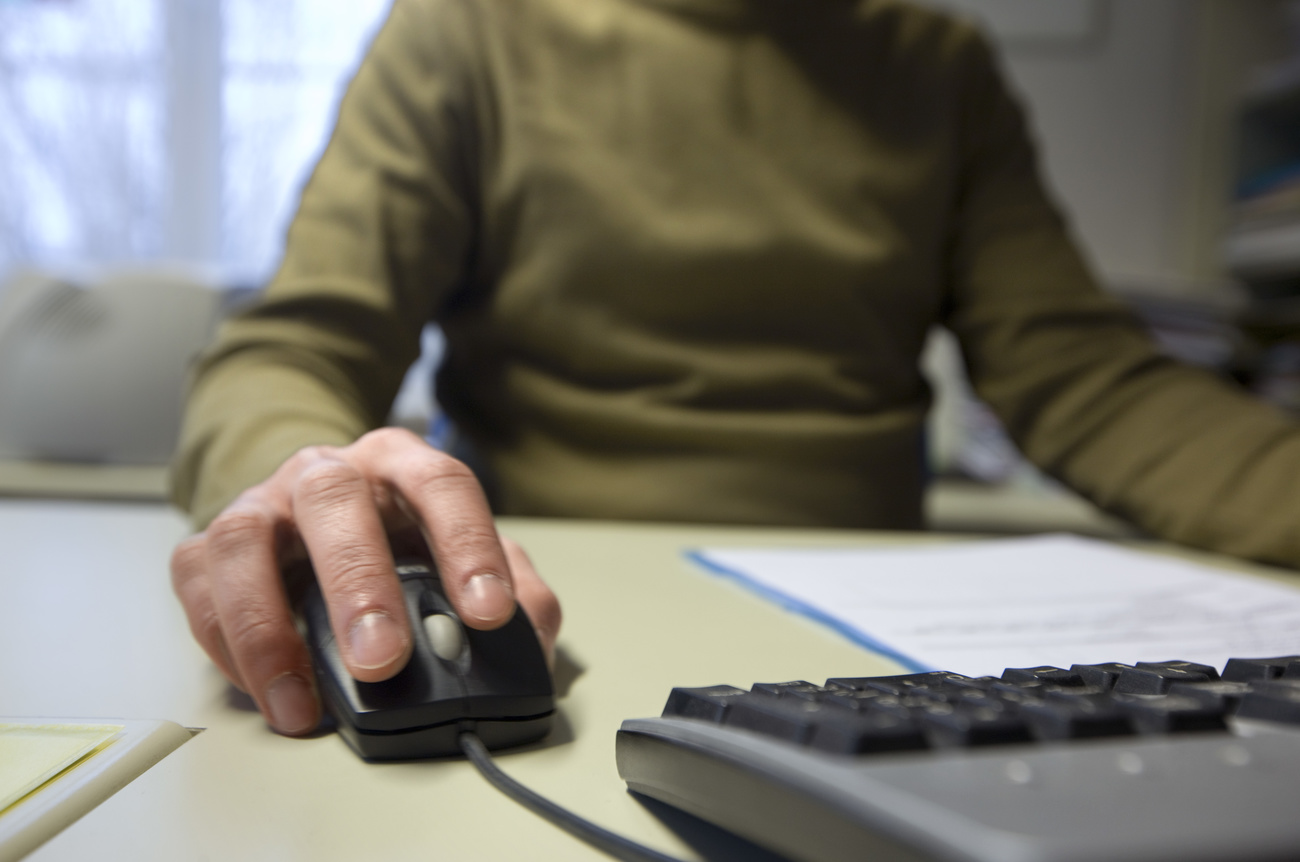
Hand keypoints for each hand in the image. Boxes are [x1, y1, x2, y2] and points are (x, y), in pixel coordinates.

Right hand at [170, 427, 561, 734]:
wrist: (313, 516)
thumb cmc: (397, 541)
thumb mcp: (464, 555)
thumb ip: (515, 592)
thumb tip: (530, 637)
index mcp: (402, 464)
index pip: (442, 484)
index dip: (468, 545)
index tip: (487, 613)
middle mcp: (327, 473)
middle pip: (337, 502)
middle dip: (358, 584)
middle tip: (383, 659)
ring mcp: (261, 503)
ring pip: (246, 541)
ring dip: (270, 627)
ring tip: (302, 702)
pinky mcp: (209, 545)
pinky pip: (201, 586)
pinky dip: (226, 645)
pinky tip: (266, 690)